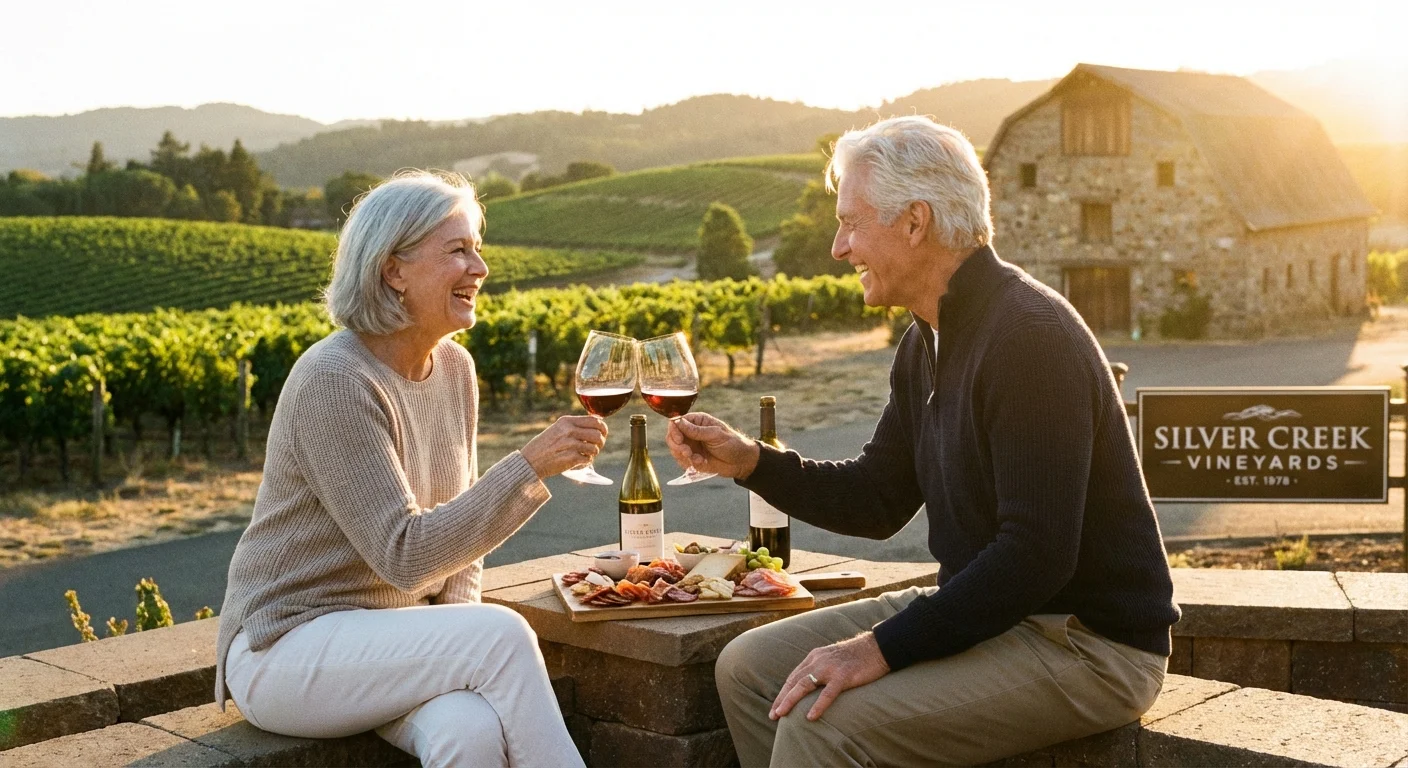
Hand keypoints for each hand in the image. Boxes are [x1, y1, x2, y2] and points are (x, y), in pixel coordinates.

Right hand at [521, 415, 606, 478]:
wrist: (530, 461)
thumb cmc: (544, 446)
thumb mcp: (558, 429)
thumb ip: (574, 426)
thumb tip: (597, 425)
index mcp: (566, 421)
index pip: (595, 421)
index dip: (603, 428)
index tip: (603, 434)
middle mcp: (569, 431)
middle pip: (598, 435)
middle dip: (601, 442)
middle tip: (596, 447)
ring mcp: (570, 444)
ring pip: (595, 448)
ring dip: (592, 453)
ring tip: (584, 455)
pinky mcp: (570, 458)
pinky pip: (588, 459)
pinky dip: (585, 462)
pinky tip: (578, 462)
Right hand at [665, 412, 759, 478]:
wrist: (741, 462)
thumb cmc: (732, 443)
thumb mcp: (716, 435)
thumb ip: (696, 430)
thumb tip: (678, 421)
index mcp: (697, 421)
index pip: (677, 422)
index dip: (674, 430)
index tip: (679, 440)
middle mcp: (691, 432)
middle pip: (672, 437)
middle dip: (677, 446)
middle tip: (688, 452)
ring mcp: (691, 446)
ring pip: (675, 450)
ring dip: (684, 456)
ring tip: (698, 459)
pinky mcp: (692, 458)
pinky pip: (682, 461)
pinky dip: (690, 463)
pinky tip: (702, 462)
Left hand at [770, 633, 889, 721]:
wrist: (878, 647)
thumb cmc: (857, 656)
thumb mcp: (833, 658)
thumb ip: (820, 668)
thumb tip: (810, 685)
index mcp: (815, 656)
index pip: (794, 676)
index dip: (783, 692)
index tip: (776, 706)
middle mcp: (818, 660)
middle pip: (794, 681)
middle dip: (781, 699)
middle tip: (772, 715)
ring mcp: (830, 668)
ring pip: (804, 685)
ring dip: (790, 701)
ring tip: (781, 715)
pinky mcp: (844, 676)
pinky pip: (827, 693)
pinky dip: (817, 705)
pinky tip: (810, 717)